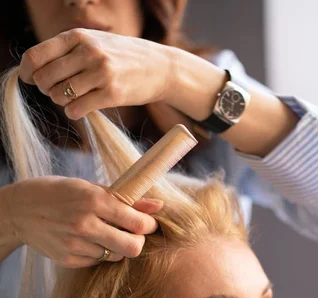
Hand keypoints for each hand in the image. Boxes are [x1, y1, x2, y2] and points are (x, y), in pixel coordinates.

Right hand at [5, 176, 161, 267]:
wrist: (18, 210)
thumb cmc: (58, 193)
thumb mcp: (89, 188)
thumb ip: (126, 199)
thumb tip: (158, 206)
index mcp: (94, 200)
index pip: (137, 223)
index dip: (148, 226)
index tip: (147, 224)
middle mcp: (85, 224)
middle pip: (133, 247)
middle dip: (138, 242)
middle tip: (132, 234)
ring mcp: (75, 245)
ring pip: (116, 256)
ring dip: (117, 247)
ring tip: (104, 233)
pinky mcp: (68, 260)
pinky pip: (97, 261)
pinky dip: (98, 253)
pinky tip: (86, 240)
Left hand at [19, 29, 175, 119]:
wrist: (160, 67)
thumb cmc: (123, 57)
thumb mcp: (94, 42)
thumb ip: (68, 51)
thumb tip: (35, 70)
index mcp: (78, 36)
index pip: (36, 56)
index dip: (27, 71)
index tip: (29, 79)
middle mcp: (88, 52)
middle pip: (45, 78)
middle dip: (46, 88)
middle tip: (58, 91)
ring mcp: (101, 73)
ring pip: (59, 95)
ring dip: (61, 102)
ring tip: (74, 98)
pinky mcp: (112, 94)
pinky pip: (77, 109)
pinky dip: (74, 112)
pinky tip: (82, 109)